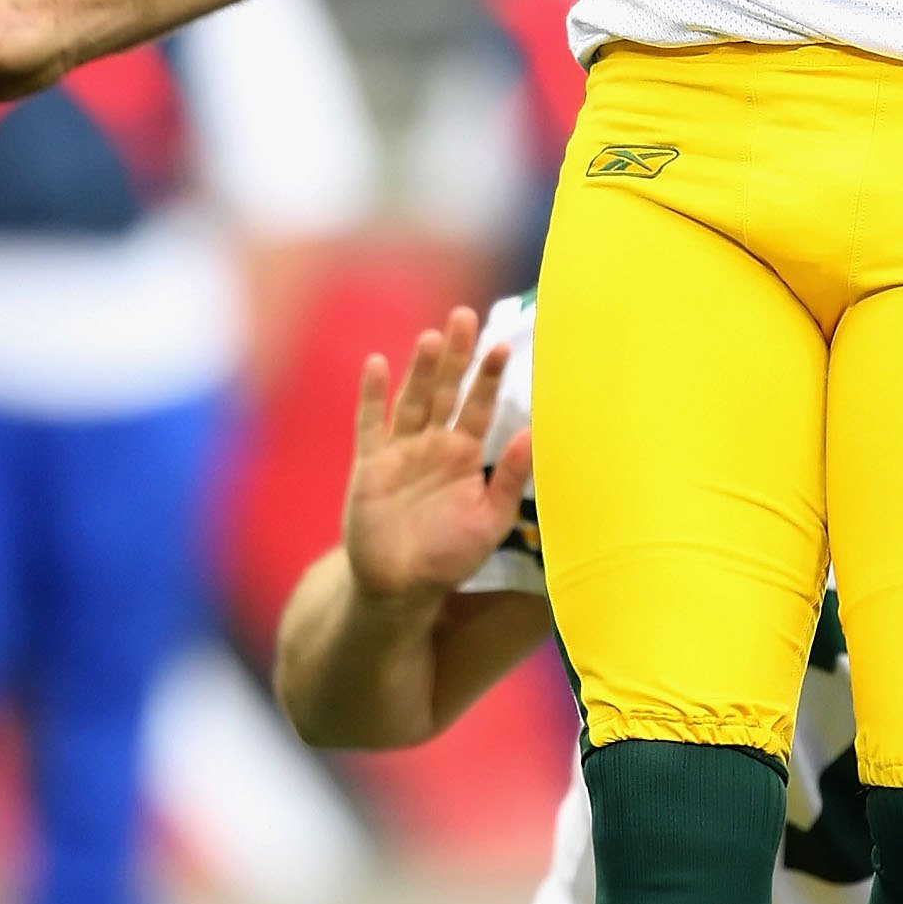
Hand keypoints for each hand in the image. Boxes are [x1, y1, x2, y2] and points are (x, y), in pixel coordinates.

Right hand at [344, 308, 533, 602]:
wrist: (400, 588)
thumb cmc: (449, 557)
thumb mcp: (489, 520)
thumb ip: (508, 477)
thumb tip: (532, 434)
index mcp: (465, 455)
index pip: (479, 406)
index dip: (489, 377)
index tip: (503, 345)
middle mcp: (434, 444)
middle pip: (445, 390)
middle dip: (456, 355)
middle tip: (465, 316)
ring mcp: (401, 451)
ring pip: (412, 400)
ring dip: (420, 368)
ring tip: (432, 336)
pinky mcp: (370, 465)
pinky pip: (370, 424)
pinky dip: (372, 396)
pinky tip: (377, 364)